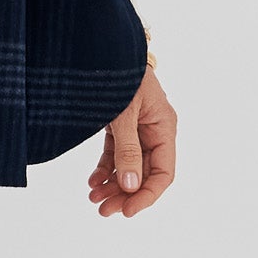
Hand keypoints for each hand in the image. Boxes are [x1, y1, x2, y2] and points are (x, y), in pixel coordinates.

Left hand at [88, 60, 175, 220]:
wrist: (104, 46)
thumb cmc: (119, 74)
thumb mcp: (123, 113)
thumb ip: (127, 150)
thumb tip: (130, 186)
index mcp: (165, 127)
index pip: (163, 173)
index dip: (147, 195)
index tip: (127, 211)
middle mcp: (155, 130)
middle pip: (145, 173)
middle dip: (125, 194)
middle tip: (103, 211)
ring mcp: (137, 128)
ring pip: (129, 167)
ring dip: (113, 186)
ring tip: (94, 200)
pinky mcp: (120, 124)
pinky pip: (116, 154)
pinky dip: (104, 170)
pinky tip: (92, 183)